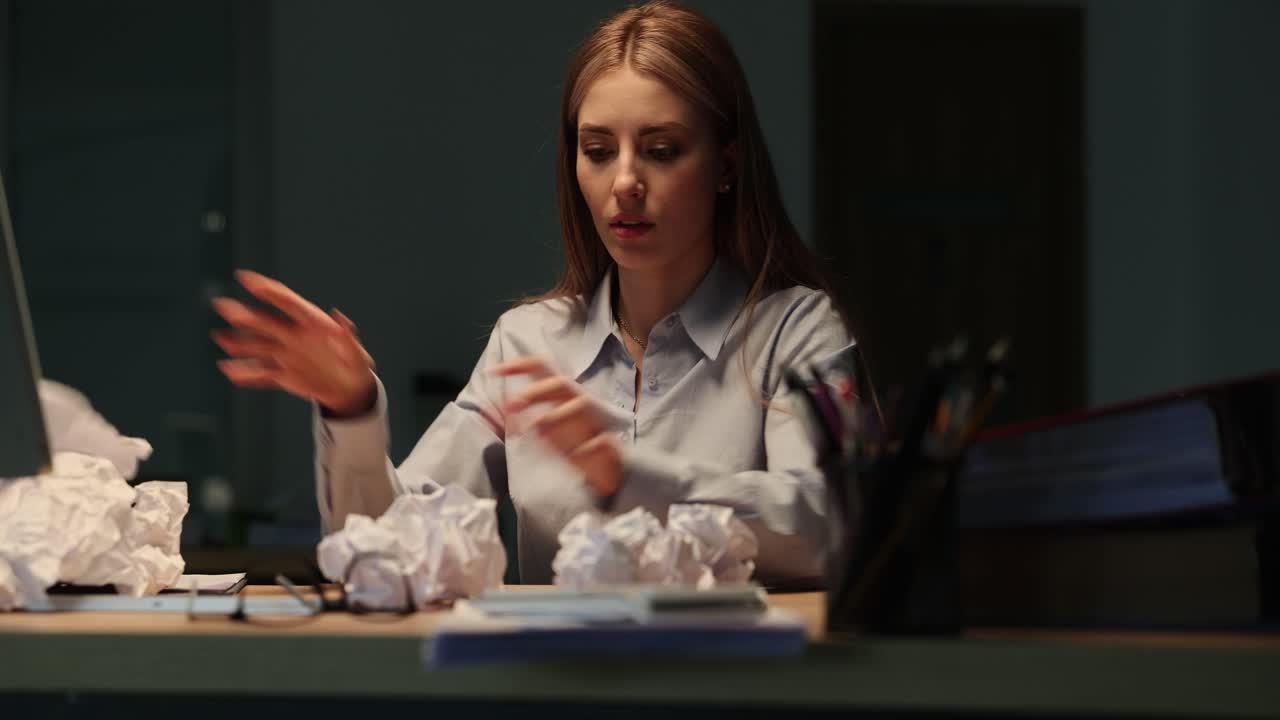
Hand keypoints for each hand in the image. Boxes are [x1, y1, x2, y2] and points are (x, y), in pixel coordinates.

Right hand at [211, 270, 376, 416]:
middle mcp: (293, 335)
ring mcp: (286, 354)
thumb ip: (349, 337)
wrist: (349, 388)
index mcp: (313, 323)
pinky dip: (247, 374)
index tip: (246, 278)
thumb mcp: (358, 355)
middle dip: (244, 315)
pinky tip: (230, 371)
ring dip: (239, 342)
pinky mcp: (283, 375)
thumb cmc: (356, 366)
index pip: (287, 302)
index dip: (268, 290)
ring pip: (258, 346)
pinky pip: (262, 374)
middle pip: (265, 321)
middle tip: (224, 306)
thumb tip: (340, 317)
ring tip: (220, 337)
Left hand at [491, 356, 622, 497]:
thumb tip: (491, 411)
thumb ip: (519, 418)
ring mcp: (596, 421)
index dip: (518, 365)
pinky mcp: (608, 443)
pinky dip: (585, 446)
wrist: (605, 469)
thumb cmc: (571, 442)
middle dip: (535, 391)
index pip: (542, 368)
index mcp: (562, 394)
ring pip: (581, 405)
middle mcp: (579, 401)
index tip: (493, 371)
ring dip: (557, 415)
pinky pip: (599, 439)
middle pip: (561, 383)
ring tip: (536, 430)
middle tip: (511, 405)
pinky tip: (574, 454)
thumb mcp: (543, 429)